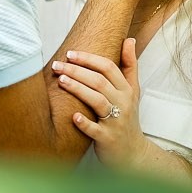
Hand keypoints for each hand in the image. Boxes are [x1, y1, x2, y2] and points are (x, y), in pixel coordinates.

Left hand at [54, 39, 162, 172]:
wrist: (134, 153)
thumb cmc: (128, 119)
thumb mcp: (133, 92)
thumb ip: (130, 66)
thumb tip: (129, 39)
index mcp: (127, 90)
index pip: (109, 68)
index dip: (89, 59)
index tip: (70, 53)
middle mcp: (123, 104)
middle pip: (100, 81)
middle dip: (77, 70)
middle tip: (57, 64)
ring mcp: (116, 121)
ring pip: (97, 101)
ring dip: (78, 89)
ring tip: (60, 80)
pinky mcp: (108, 139)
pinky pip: (95, 130)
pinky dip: (84, 123)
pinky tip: (73, 116)